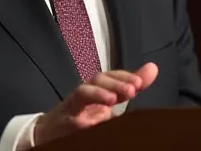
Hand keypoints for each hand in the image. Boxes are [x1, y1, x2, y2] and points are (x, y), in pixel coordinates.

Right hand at [33, 62, 158, 144]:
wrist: (47, 132)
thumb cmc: (80, 114)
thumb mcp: (108, 99)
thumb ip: (130, 85)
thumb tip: (152, 67)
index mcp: (96, 89)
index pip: (109, 76)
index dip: (123, 76)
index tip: (139, 82)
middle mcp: (83, 95)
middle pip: (96, 80)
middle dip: (115, 82)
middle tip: (132, 89)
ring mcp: (72, 108)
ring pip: (83, 93)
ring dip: (98, 93)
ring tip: (112, 99)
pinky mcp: (64, 124)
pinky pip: (75, 120)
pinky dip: (85, 120)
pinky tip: (96, 121)